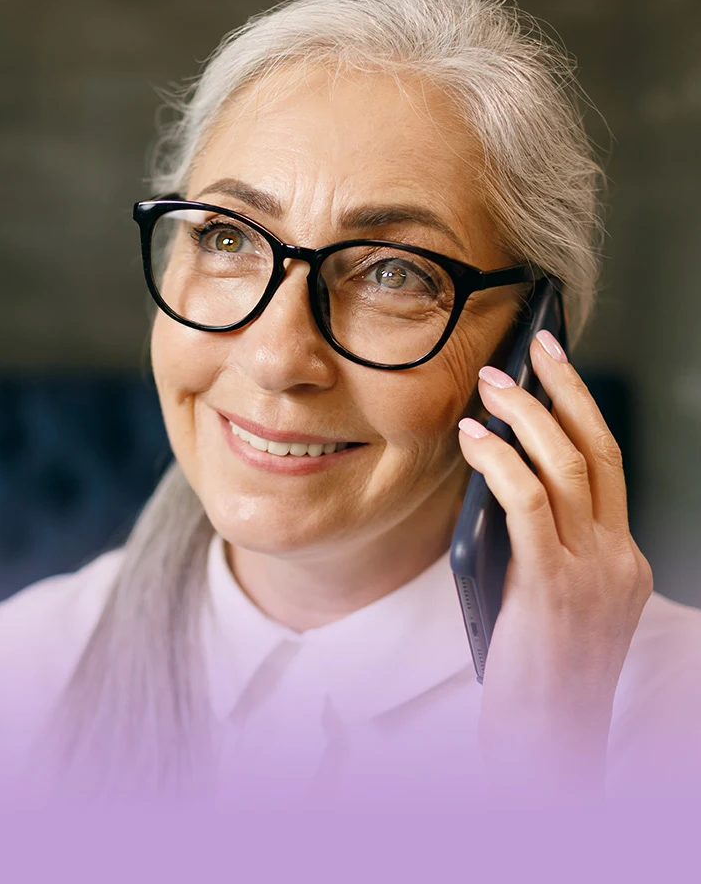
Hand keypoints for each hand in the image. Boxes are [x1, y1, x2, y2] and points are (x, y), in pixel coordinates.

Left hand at [457, 329, 652, 805]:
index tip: (556, 370)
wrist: (549, 748)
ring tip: (494, 384)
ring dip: (528, 414)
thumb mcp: (552, 602)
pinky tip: (475, 437)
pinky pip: (528, 502)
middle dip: (567, 389)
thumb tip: (501, 483)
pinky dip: (502, 461)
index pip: (607, 467)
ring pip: (567, 466)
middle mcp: (618, 559)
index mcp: (622, 561)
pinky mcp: (554, 586)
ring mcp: (594, 572)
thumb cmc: (538, 678)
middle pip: (599, 451)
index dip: (581, 411)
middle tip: (535, 348)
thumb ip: (541, 545)